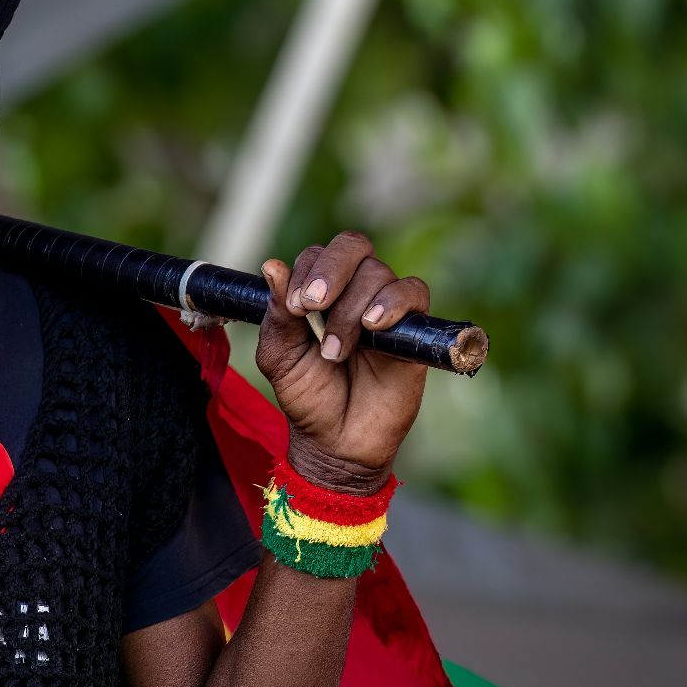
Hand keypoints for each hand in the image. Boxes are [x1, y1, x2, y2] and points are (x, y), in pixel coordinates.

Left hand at [255, 231, 430, 493]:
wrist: (336, 440)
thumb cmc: (307, 394)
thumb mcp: (279, 354)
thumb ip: (277, 312)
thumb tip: (271, 265)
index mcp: (319, 290)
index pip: (316, 255)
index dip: (305, 271)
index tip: (293, 307)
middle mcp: (354, 291)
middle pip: (352, 246)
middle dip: (329, 270)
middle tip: (311, 305)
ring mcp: (386, 307)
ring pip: (377, 273)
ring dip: (351, 309)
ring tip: (334, 351)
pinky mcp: (414, 329)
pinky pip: (414, 293)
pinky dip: (393, 303)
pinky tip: (373, 326)